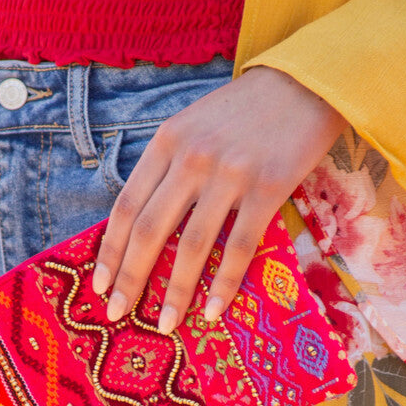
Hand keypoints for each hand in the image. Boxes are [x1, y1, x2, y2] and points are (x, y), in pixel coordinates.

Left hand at [92, 66, 344, 330]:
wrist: (306, 82)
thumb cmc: (246, 112)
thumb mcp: (193, 126)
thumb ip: (168, 168)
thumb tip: (143, 226)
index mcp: (166, 142)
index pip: (127, 206)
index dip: (110, 250)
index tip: (100, 284)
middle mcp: (191, 157)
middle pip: (150, 230)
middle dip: (130, 278)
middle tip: (117, 313)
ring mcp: (229, 173)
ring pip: (192, 245)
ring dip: (176, 291)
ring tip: (165, 323)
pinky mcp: (268, 187)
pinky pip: (239, 246)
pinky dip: (224, 283)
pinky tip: (213, 310)